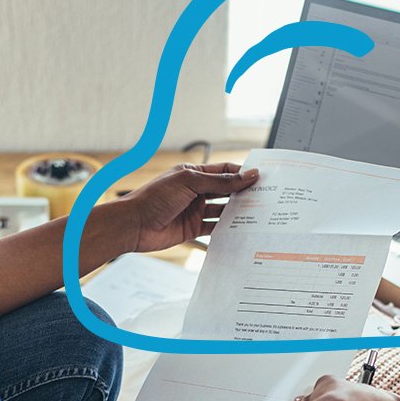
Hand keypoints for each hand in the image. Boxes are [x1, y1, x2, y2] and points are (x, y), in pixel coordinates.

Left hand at [111, 163, 259, 253]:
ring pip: (222, 209)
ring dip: (237, 212)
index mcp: (194, 174)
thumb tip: (248, 175)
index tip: (262, 178)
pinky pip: (214, 227)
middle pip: (226, 190)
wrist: (133, 225)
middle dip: (244, 193)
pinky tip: (240, 229)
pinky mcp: (192, 228)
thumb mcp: (190, 183)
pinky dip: (226, 228)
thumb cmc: (154, 198)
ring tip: (257, 214)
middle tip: (265, 197)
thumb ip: (221, 181)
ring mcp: (194, 210)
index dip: (242, 174)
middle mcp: (195, 191)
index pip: (225, 171)